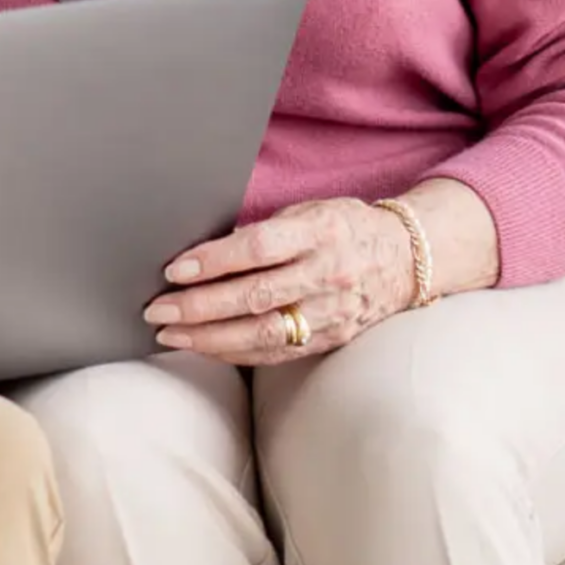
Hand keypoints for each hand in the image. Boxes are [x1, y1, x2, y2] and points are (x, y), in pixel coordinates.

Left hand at [143, 197, 418, 364]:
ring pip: (263, 333)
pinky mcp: (332, 338)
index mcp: (321, 232)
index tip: (174, 270)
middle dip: (199, 307)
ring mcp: (332, 311)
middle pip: (255, 296)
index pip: (258, 249)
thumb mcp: (309, 211)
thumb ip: (264, 231)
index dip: (214, 261)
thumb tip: (204, 254)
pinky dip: (236, 353)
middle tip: (158, 310)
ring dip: (210, 338)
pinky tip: (206, 348)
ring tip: (171, 335)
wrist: (406, 258)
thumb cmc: (344, 227)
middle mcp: (328, 274)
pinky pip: (278, 352)